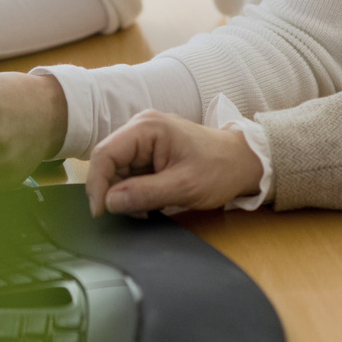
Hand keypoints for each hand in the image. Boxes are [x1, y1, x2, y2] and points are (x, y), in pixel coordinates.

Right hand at [85, 110, 264, 216]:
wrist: (243, 162)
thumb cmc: (220, 168)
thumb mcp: (183, 186)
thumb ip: (144, 194)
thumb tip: (110, 202)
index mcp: (146, 128)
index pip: (104, 154)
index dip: (97, 185)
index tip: (102, 213)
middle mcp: (140, 128)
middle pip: (108, 163)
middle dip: (113, 192)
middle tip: (133, 214)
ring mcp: (144, 140)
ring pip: (116, 172)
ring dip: (125, 194)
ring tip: (149, 208)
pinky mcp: (149, 153)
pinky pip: (129, 174)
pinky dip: (134, 192)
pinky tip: (151, 202)